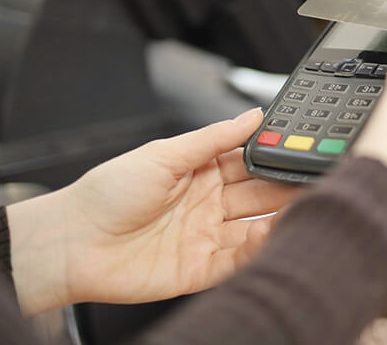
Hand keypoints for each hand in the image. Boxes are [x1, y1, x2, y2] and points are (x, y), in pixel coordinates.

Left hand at [7, 110, 298, 314]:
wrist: (72, 243)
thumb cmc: (106, 194)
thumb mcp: (164, 153)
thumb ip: (213, 138)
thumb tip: (253, 115)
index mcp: (201, 173)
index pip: (250, 161)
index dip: (274, 154)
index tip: (300, 146)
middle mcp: (208, 204)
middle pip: (260, 194)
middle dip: (286, 185)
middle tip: (314, 177)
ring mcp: (206, 237)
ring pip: (256, 227)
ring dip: (280, 217)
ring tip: (301, 205)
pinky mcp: (202, 270)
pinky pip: (239, 260)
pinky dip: (259, 248)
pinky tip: (272, 234)